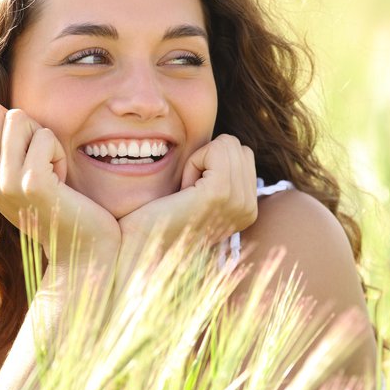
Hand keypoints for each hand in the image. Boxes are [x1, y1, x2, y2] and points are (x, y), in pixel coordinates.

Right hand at [0, 103, 120, 267]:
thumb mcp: (18, 178)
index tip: (22, 152)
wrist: (78, 248)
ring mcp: (5, 182)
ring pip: (18, 118)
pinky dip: (58, 152)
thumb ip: (1, 150)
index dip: (6, 122)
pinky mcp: (32, 183)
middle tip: (39, 157)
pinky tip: (60, 180)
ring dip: (43, 139)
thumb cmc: (56, 206)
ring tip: (50, 168)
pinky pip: (44, 136)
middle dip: (26, 126)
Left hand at [118, 134, 257, 253]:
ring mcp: (238, 201)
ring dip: (198, 162)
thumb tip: (228, 144)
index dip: (211, 163)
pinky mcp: (221, 192)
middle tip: (188, 192)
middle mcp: (250, 208)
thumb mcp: (200, 193)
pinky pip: (215, 150)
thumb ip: (221, 173)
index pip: (243, 153)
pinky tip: (183, 190)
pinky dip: (193, 163)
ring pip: (227, 144)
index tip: (193, 193)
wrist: (140, 246)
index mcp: (249, 208)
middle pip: (237, 146)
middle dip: (207, 159)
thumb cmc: (160, 218)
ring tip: (186, 193)